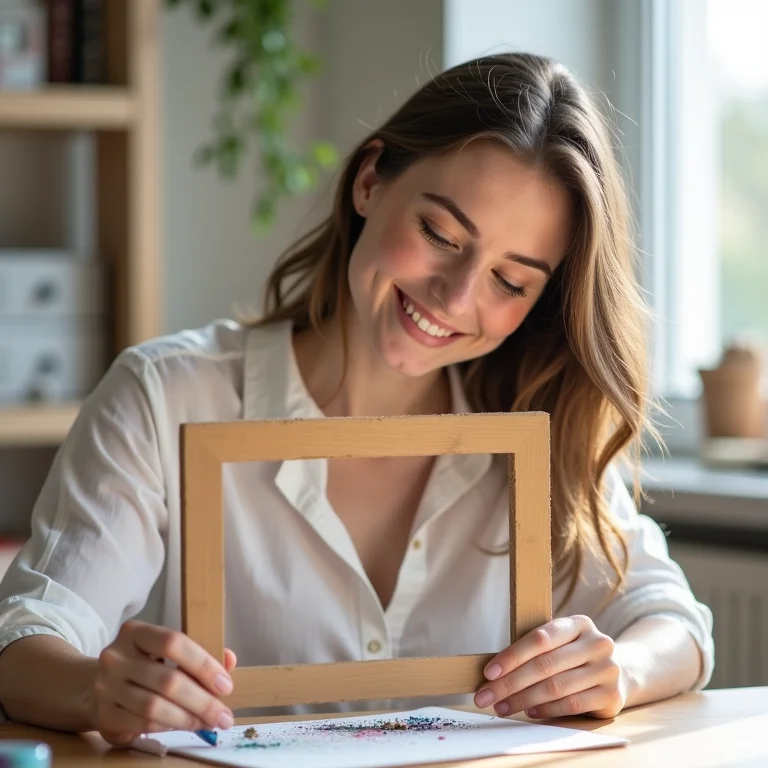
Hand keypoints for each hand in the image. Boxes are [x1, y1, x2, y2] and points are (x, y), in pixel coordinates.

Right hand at [92, 619, 237, 746]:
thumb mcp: (166, 651)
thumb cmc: (142, 664)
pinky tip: (185, 725)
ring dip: (188, 719)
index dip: (203, 664)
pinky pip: (143, 724)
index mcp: (135, 632)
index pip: (173, 642)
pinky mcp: (103, 715)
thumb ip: (198, 653)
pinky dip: (169, 727)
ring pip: (155, 707)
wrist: (95, 685)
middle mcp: (116, 657)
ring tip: (209, 722)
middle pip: (167, 681)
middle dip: (202, 701)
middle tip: (223, 715)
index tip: (225, 685)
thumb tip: (229, 660)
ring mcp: (106, 687)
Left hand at [474, 615, 625, 719]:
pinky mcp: (611, 695)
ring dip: (523, 699)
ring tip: (503, 706)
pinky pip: (572, 704)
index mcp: (579, 624)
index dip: (512, 656)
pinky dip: (547, 709)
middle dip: (510, 683)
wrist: (618, 674)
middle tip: (486, 696)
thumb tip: (493, 671)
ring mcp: (607, 669)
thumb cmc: (575, 657)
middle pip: (545, 665)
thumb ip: (536, 650)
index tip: (489, 672)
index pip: (540, 638)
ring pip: (556, 687)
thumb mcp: (561, 644)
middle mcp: (597, 643)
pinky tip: (530, 711)